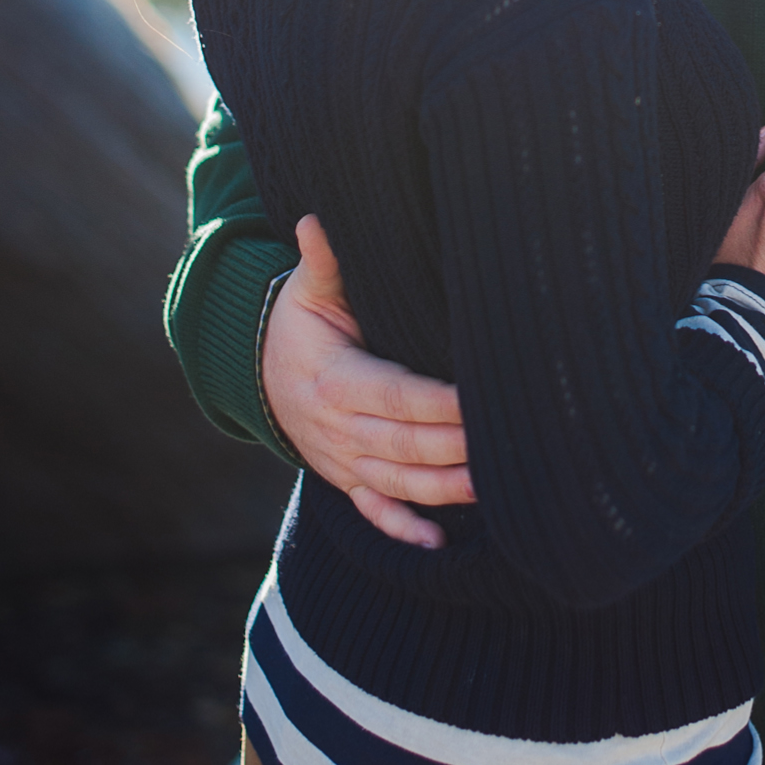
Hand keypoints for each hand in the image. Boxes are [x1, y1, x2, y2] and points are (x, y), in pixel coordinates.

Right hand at [260, 215, 473, 547]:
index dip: (440, 403)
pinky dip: (403, 530)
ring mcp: (342, 459)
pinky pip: (375, 511)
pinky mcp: (346, 480)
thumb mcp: (308, 292)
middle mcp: (338, 427)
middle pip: (406, 442)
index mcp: (335, 380)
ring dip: (445, 489)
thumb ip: (322, 261)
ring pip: (399, 481)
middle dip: (457, 446)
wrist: (255, 373)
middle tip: (509, 444)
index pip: (397, 394)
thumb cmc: (298, 325)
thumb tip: (317, 219)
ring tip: (493, 488)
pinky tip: (439, 546)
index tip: (481, 399)